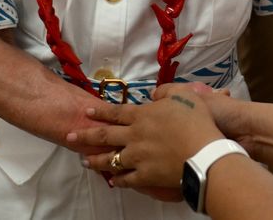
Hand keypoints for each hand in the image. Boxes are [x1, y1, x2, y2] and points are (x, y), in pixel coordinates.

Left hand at [67, 84, 223, 190]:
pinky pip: (126, 180)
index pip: (115, 112)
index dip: (99, 112)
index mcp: (142, 116)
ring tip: (83, 161)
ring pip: (110, 159)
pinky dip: (118, 180)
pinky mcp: (145, 176)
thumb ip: (165, 91)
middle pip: (105, 135)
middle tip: (69, 137)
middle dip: (85, 135)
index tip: (85, 113)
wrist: (203, 154)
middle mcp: (134, 136)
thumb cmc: (196, 122)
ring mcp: (138, 158)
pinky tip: (112, 181)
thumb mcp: (183, 95)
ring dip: (95, 160)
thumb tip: (154, 95)